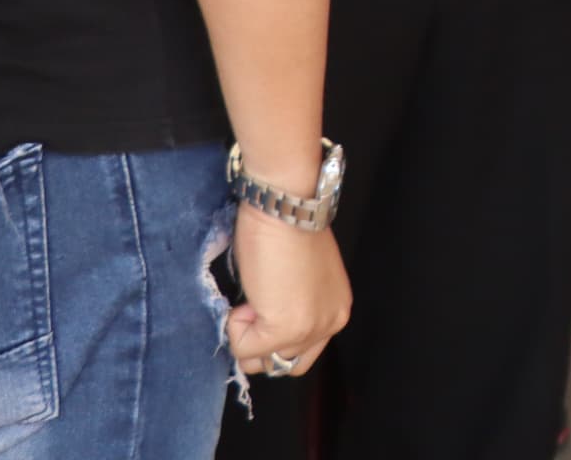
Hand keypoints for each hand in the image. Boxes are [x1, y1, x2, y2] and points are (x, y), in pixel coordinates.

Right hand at [225, 207, 350, 382]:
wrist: (285, 205)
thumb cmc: (285, 228)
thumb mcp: (298, 278)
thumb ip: (293, 305)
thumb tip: (263, 325)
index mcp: (337, 309)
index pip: (302, 351)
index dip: (274, 334)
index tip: (263, 304)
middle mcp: (331, 323)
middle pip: (285, 364)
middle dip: (261, 344)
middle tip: (254, 307)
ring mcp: (310, 329)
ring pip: (262, 361)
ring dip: (246, 334)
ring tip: (251, 298)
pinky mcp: (285, 328)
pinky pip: (244, 349)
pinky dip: (234, 328)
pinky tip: (247, 296)